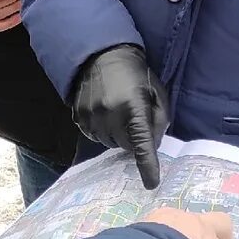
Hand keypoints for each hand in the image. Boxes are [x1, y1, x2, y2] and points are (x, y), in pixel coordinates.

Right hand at [70, 44, 168, 188]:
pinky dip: (103, 131)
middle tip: (135, 120)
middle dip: (134, 140)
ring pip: (110, 143)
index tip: (152, 183)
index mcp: (133, 106)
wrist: (102, 55)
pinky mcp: (79, 118)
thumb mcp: (156, 92)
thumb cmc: (136, 74)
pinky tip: (105, 113)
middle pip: (127, 147)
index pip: (142, 143)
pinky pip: (95, 137)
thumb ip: (159, 119)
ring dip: (117, 135)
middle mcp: (110, 114)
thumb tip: (153, 145)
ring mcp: (91, 117)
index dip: (147, 165)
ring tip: (119, 113)